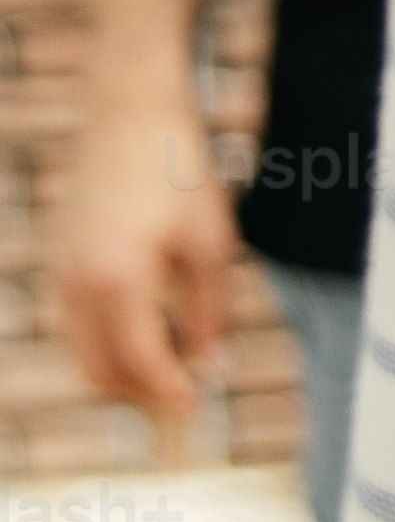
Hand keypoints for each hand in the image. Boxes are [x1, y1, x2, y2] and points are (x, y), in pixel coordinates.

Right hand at [51, 88, 233, 426]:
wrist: (128, 115)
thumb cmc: (178, 174)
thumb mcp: (211, 244)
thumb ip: (210, 312)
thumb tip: (210, 366)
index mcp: (117, 281)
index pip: (139, 363)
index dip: (170, 393)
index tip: (198, 406)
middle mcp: (75, 285)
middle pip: (98, 372)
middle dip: (140, 392)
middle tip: (186, 391)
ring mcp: (58, 275)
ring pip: (81, 352)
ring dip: (122, 368)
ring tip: (176, 360)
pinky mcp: (56, 264)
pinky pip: (74, 326)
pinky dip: (106, 341)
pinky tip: (150, 327)